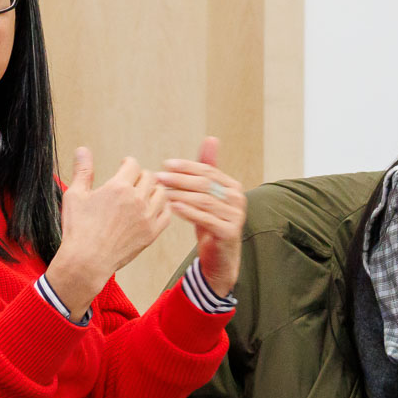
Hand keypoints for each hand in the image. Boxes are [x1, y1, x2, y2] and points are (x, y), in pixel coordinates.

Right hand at [47, 148, 171, 317]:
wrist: (86, 261)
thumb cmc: (78, 229)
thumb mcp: (75, 195)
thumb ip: (83, 171)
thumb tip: (83, 150)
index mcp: (118, 187)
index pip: (133, 164)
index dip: (127, 163)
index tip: (124, 166)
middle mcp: (136, 200)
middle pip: (149, 177)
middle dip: (140, 175)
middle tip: (133, 180)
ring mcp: (147, 217)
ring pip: (161, 193)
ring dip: (153, 190)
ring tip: (144, 193)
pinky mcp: (151, 233)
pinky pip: (167, 214)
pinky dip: (163, 208)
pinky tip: (153, 208)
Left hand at [155, 137, 244, 298]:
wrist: (220, 259)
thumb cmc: (211, 224)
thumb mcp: (208, 196)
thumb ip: (208, 169)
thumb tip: (211, 138)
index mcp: (233, 186)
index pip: (208, 170)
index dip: (186, 166)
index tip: (165, 164)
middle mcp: (238, 198)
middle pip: (205, 184)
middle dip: (180, 179)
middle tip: (158, 176)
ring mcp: (236, 216)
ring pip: (203, 200)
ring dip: (180, 194)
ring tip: (161, 192)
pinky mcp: (229, 232)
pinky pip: (205, 218)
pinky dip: (188, 211)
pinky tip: (173, 207)